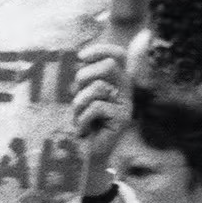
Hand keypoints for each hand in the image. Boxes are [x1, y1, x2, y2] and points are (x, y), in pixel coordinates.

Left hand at [68, 42, 130, 193]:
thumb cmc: (83, 122)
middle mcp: (125, 89)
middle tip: (76, 93)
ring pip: (97, 88)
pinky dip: (82, 119)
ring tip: (79, 117)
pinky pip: (95, 108)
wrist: (89, 153)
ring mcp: (125, 104)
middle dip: (84, 76)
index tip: (81, 56)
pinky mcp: (122, 119)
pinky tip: (84, 129)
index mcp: (116, 80)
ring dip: (79, 104)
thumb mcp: (82, 96)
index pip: (118, 55)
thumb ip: (84, 78)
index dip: (102, 49)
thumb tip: (79, 56)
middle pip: (109, 66)